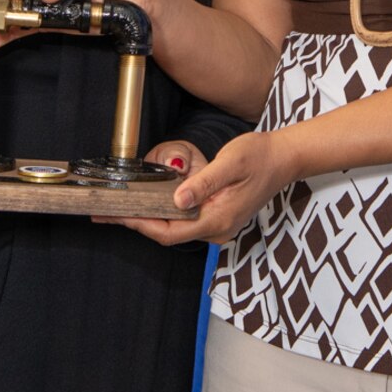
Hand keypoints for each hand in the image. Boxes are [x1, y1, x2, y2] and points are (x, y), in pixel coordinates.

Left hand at [109, 132, 296, 246]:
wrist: (285, 158)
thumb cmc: (260, 156)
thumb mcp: (230, 163)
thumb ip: (203, 183)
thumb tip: (178, 200)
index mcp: (218, 220)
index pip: (170, 232)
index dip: (140, 225)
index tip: (117, 216)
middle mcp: (217, 230)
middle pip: (168, 234)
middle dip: (136, 223)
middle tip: (106, 214)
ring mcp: (218, 226)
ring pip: (175, 229)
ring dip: (148, 219)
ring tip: (120, 209)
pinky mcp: (218, 217)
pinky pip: (184, 222)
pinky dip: (163, 214)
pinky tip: (148, 204)